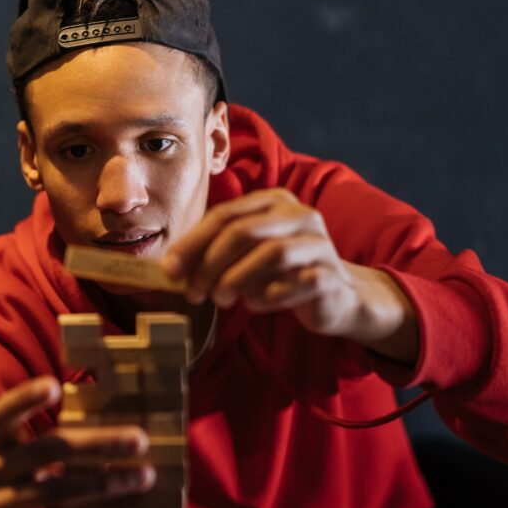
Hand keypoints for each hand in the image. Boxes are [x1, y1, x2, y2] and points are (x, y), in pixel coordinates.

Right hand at [0, 376, 153, 507]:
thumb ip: (37, 446)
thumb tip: (101, 435)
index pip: (4, 414)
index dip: (26, 399)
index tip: (54, 387)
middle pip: (47, 451)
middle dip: (95, 443)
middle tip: (138, 438)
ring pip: (54, 494)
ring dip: (102, 487)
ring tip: (141, 478)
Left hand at [164, 188, 416, 361]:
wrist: (337, 296)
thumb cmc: (281, 274)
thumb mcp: (247, 256)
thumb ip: (214, 254)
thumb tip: (170, 269)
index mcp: (274, 202)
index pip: (225, 215)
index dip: (192, 242)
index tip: (170, 270)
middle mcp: (299, 216)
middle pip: (244, 231)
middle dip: (210, 264)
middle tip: (193, 292)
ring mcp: (319, 244)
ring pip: (271, 254)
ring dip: (236, 280)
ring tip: (221, 299)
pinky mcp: (330, 277)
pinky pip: (294, 284)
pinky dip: (267, 297)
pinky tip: (255, 305)